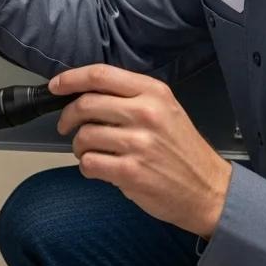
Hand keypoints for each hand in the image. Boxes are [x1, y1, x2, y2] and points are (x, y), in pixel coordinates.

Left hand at [51, 64, 231, 239]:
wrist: (209, 190)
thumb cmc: (182, 149)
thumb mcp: (164, 109)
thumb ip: (130, 96)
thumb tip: (86, 92)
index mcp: (152, 92)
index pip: (100, 75)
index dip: (71, 78)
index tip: (56, 85)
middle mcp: (145, 113)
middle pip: (86, 104)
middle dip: (68, 116)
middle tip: (67, 125)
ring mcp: (138, 143)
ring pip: (84, 136)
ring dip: (78, 146)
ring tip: (89, 151)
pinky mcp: (131, 172)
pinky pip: (90, 163)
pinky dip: (87, 166)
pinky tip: (99, 167)